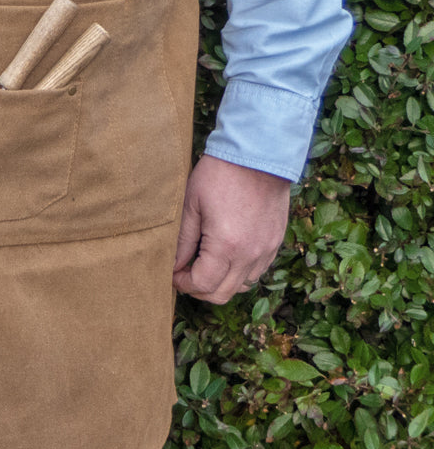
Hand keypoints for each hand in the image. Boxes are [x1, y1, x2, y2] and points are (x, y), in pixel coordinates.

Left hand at [172, 155, 289, 304]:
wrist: (258, 154)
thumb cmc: (220, 174)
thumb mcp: (192, 204)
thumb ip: (183, 240)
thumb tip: (174, 264)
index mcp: (226, 246)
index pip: (203, 284)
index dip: (183, 284)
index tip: (173, 274)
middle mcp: (250, 255)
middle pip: (223, 294)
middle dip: (199, 289)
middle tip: (184, 274)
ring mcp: (266, 250)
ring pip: (242, 286)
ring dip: (221, 283)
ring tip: (204, 265)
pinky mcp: (275, 242)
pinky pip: (257, 271)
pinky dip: (239, 272)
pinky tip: (225, 255)